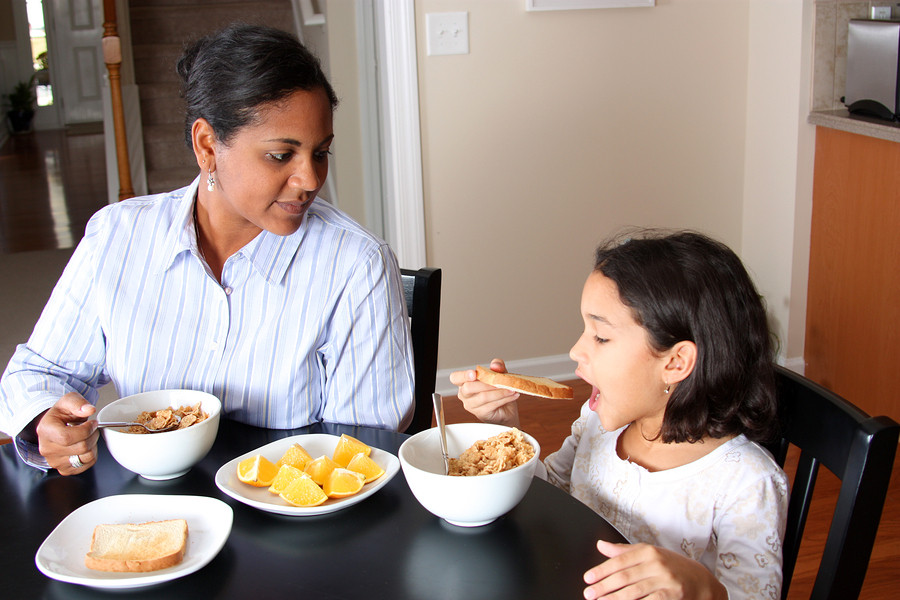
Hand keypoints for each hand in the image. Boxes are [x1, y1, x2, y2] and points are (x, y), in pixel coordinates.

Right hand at [34, 393, 98, 474]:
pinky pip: (87, 465)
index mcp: (45, 430)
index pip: (67, 437)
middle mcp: (47, 448)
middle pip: (80, 447)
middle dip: (93, 435)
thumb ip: (78, 403)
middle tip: (91, 428)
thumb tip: (89, 409)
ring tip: (87, 437)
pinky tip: (85, 446)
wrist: (58, 424)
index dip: (86, 430)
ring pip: (86, 457)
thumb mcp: (69, 400)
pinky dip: (91, 455)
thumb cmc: (63, 413)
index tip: (92, 423)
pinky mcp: (63, 469)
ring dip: (93, 445)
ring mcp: (54, 461)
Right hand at [448, 358, 519, 425]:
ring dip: (500, 392)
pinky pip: (491, 404)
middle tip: (500, 381)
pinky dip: (504, 398)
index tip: (474, 374)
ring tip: (511, 388)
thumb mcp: (499, 375)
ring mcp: (471, 405)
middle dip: (486, 383)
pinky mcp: (480, 413)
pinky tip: (512, 395)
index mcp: (464, 382)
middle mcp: (464, 394)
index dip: (463, 375)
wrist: (506, 410)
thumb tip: (495, 365)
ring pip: (483, 396)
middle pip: (468, 388)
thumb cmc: (498, 391)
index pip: (456, 378)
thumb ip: (497, 367)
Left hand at [583, 540, 726, 599]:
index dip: (602, 570)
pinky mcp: (672, 596)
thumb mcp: (650, 554)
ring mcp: (665, 581)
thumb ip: (624, 551)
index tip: (588, 578)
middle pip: (625, 576)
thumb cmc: (673, 567)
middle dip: (604, 586)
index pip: (620, 561)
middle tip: (589, 592)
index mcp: (649, 552)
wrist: (703, 582)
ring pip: (634, 591)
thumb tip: (600, 545)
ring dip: (614, 598)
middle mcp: (657, 564)